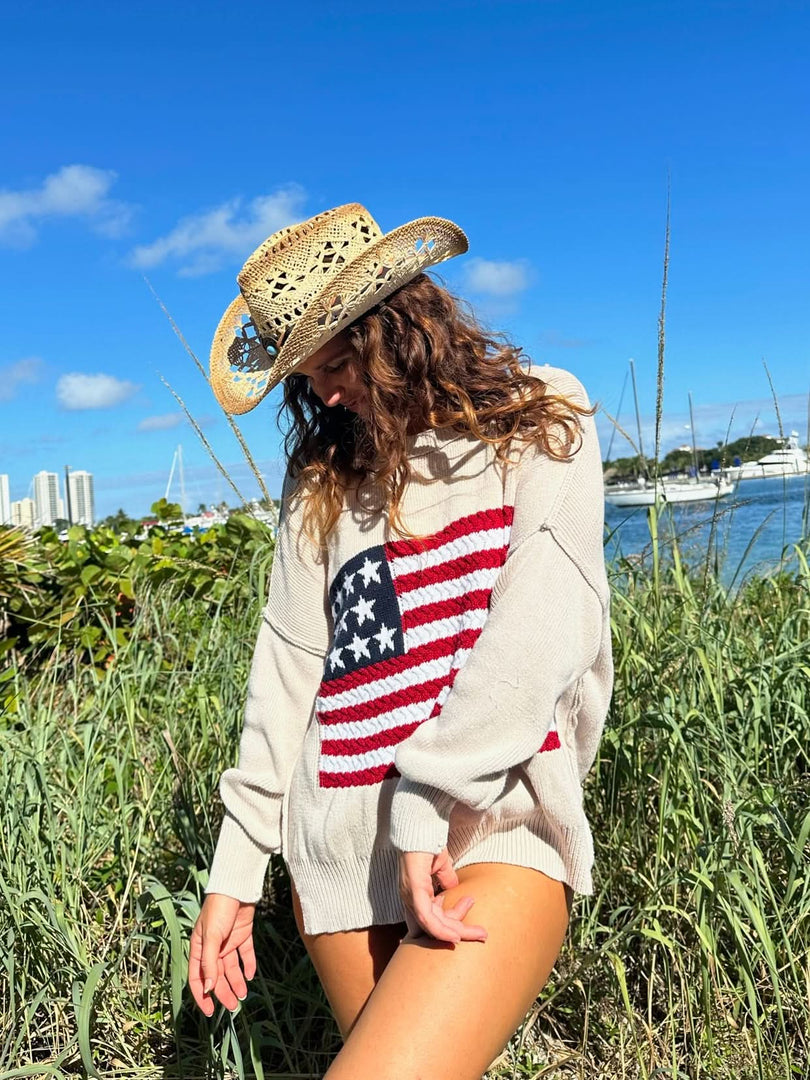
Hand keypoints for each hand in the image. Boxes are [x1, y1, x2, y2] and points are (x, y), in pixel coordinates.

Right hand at [188, 893, 256, 1015]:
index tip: (209, 1012)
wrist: (236, 887)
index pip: (197, 977)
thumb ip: (209, 963)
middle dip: (223, 992)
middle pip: (216, 976)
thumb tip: (207, 989)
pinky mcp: (242, 934)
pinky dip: (248, 965)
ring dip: (236, 982)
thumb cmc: (218, 909)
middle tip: (233, 1006)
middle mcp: (212, 947)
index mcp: (199, 948)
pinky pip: (245, 954)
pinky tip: (251, 975)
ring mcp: (228, 941)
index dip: (202, 996)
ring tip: (243, 995)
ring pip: (231, 968)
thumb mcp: (211, 937)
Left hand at [398, 848, 487, 943]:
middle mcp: (410, 899)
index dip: (451, 924)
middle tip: (482, 934)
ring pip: (433, 925)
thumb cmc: (426, 843)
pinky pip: (426, 917)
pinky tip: (456, 935)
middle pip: (434, 926)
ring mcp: (410, 896)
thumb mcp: (441, 865)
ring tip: (479, 933)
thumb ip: (446, 879)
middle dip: (460, 931)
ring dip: (457, 931)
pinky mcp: (413, 891)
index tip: (468, 925)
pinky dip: (441, 929)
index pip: (433, 919)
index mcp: (416, 895)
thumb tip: (454, 890)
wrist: (419, 826)